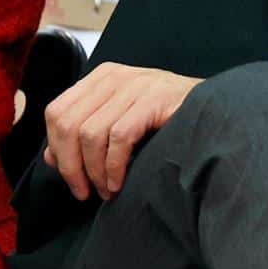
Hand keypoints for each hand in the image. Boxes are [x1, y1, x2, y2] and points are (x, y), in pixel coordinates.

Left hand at [42, 64, 200, 201]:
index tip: (72, 179)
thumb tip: (50, 156)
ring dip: (95, 172)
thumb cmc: (168, 122)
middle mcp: (115, 76)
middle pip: (67, 123)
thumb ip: (86, 135)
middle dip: (71, 166)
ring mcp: (135, 84)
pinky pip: (119, 137)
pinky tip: (120, 182)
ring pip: (90, 133)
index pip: (57, 111)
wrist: (217, 112)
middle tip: (85, 192)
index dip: (57, 149)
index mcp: (102, 77)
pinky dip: (114, 167)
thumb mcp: (121, 123)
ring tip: (108, 191)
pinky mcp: (154, 98)